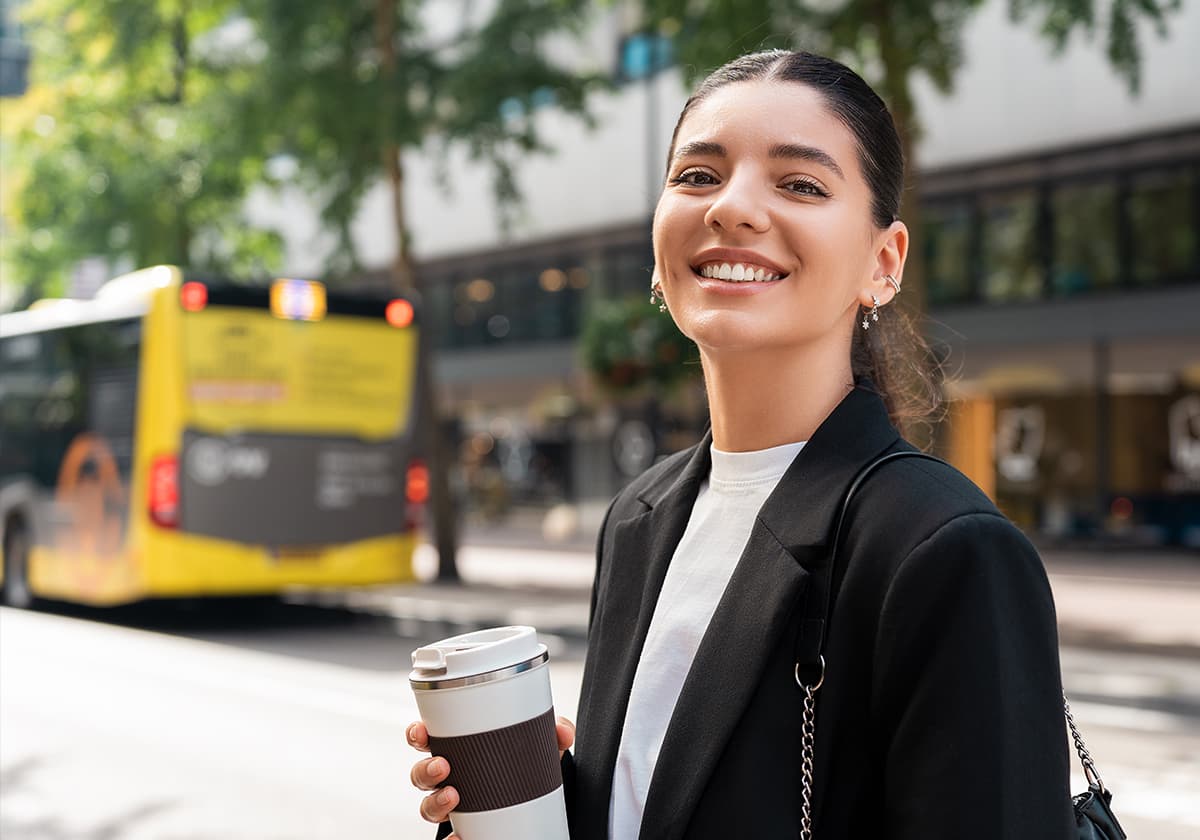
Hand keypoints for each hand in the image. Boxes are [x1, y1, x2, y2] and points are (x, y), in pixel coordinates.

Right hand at [407, 717, 575, 831]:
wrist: (541, 799)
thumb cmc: (526, 763)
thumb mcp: (540, 743)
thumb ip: (553, 731)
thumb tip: (562, 731)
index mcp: (459, 748)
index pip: (426, 739)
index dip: (417, 735)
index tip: (422, 732)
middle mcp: (451, 778)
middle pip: (421, 775)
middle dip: (425, 770)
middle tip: (443, 767)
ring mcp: (456, 805)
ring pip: (428, 807)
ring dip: (435, 802)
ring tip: (452, 797)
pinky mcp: (466, 829)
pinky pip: (450, 838)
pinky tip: (460, 838)